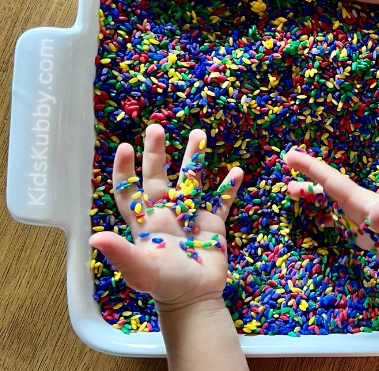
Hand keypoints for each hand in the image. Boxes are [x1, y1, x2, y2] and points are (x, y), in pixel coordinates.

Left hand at [89, 124, 242, 310]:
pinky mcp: (214, 225)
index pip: (130, 191)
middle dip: (157, 153)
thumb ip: (120, 252)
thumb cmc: (164, 285)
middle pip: (159, 177)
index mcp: (145, 222)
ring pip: (192, 181)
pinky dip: (228, 187)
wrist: (195, 298)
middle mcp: (167, 214)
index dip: (125, 171)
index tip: (125, 148)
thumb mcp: (140, 269)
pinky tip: (236, 171)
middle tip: (156, 128)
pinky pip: (221, 201)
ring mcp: (191, 217)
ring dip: (195, 159)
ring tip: (199, 134)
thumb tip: (94, 237)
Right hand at [283, 150, 378, 270]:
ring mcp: (364, 218)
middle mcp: (361, 206)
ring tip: (295, 193)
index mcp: (363, 201)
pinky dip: (330, 219)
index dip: (312, 169)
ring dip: (315, 200)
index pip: (333, 182)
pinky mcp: (368, 232)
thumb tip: (375, 210)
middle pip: (329, 192)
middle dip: (308, 184)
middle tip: (285, 178)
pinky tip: (322, 222)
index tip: (291, 155)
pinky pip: (343, 223)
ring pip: (333, 206)